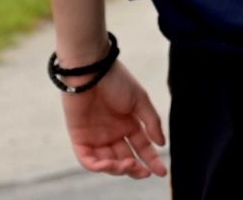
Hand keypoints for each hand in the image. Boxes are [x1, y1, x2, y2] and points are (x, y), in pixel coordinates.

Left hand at [60, 61, 167, 179]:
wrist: (91, 70)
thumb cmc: (117, 80)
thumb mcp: (140, 100)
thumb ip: (151, 122)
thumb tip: (162, 144)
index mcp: (129, 124)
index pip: (142, 147)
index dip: (152, 160)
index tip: (162, 172)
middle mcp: (113, 133)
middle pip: (125, 159)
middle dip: (136, 169)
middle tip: (144, 172)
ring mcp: (96, 137)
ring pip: (108, 163)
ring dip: (118, 169)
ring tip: (128, 165)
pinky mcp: (79, 138)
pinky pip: (88, 159)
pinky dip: (98, 166)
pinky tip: (109, 165)